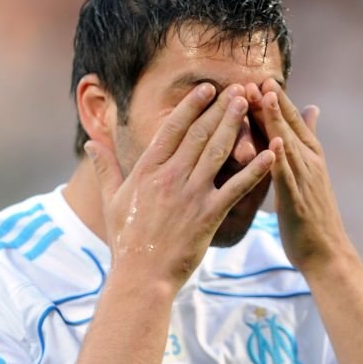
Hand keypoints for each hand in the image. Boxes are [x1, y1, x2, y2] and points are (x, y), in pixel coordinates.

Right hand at [86, 83, 275, 290]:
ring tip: (250, 104)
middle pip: (199, 133)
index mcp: (147, 170)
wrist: (141, 276)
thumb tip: (91, 143)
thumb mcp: (111, 200)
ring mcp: (191, 194)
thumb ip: (105, 168)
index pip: (172, 129)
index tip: (207, 89)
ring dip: (235, 125)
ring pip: (217, 151)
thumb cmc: (125, 241)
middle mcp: (170, 177)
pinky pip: (237, 187)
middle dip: (219, 108)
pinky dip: (256, 169)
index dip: (191, 106)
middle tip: (238, 88)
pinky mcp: (209, 214)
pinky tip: (272, 153)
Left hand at [251, 79, 351, 276]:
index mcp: (309, 157)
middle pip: (288, 126)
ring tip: (262, 95)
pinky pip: (287, 175)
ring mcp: (305, 180)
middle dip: (271, 101)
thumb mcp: (310, 174)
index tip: (260, 79)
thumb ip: (307, 140)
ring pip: (287, 143)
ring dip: (274, 119)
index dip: (276, 100)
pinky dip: (281, 157)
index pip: (290, 121)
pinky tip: (272, 141)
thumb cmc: (313, 217)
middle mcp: (309, 163)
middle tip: (255, 77)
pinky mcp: (297, 199)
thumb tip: (311, 109)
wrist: (327, 253)